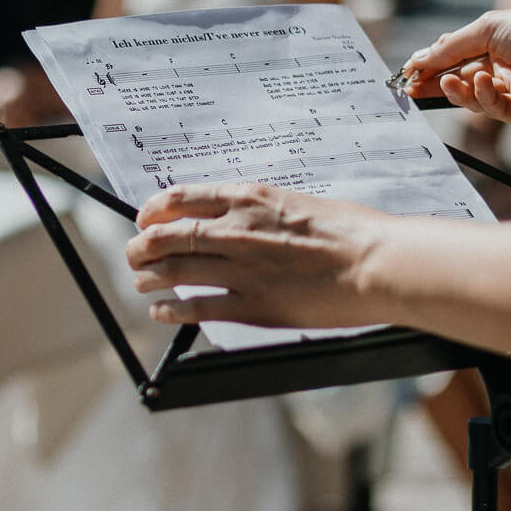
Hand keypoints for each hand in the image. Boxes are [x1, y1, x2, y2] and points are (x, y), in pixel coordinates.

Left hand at [126, 182, 392, 329]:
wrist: (375, 262)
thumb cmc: (352, 230)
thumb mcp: (300, 203)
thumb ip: (264, 211)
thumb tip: (242, 218)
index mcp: (250, 199)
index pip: (181, 199)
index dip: (153, 210)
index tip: (147, 218)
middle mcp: (236, 230)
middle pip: (165, 236)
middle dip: (141, 247)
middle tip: (136, 254)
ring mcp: (241, 269)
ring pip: (172, 271)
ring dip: (149, 277)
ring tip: (143, 282)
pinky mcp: (252, 305)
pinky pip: (196, 308)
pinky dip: (172, 310)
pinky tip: (163, 311)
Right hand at [396, 7, 510, 128]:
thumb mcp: (491, 27)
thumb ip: (454, 46)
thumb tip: (422, 58)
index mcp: (501, 39)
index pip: (458, 52)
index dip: (433, 60)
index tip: (408, 69)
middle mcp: (507, 64)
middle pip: (461, 76)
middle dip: (436, 80)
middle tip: (410, 87)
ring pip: (474, 96)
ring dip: (457, 90)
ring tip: (445, 83)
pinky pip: (495, 109)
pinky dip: (483, 98)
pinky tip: (482, 85)